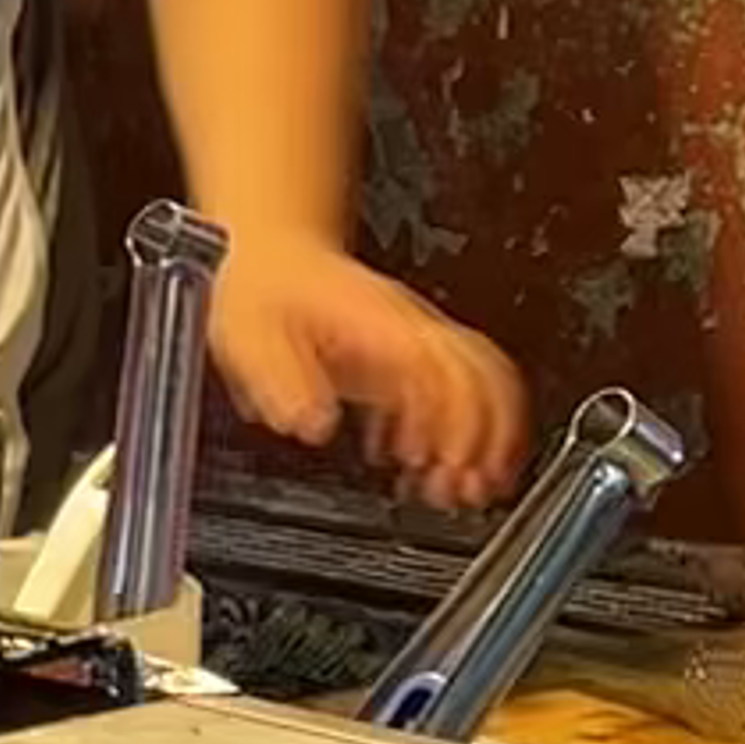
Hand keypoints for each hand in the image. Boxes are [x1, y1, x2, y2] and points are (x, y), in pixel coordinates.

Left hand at [211, 233, 531, 504]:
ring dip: (486, 437)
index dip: (459, 421)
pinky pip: (457, 390)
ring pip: (483, 381)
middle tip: (472, 490)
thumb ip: (283, 385)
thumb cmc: (265, 290)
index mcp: (382, 328)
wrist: (275, 253)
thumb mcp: (252, 339)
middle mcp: (411, 332)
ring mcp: (416, 342)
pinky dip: (458, 432)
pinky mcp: (408, 356)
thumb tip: (314, 426)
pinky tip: (427, 465)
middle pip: (485, 375)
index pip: (445, 371)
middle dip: (491, 437)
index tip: (451, 465)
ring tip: (467, 489)